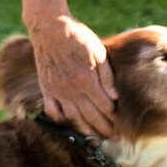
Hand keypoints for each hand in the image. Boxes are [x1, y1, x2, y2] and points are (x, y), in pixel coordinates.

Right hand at [28, 13, 117, 136]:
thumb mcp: (98, 51)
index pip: (104, 106)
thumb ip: (107, 76)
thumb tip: (115, 97)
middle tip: (113, 138)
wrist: (50, 28)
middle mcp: (71, 89)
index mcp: (87, 80)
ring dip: (85, 130)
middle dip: (103, 129)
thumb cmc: (78, 37)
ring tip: (95, 138)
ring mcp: (57, 90)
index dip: (113, 117)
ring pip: (73, 117)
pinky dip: (60, 119)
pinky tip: (68, 123)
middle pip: (90, 116)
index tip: (120, 123)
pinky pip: (52, 109)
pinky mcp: (46, 88)